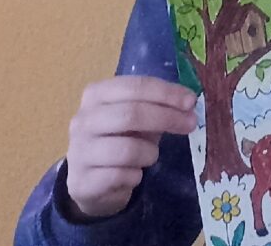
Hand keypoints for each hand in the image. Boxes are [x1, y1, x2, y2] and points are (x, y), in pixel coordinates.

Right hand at [63, 75, 200, 219]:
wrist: (87, 183)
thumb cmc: (117, 141)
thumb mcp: (133, 119)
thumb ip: (155, 107)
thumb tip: (188, 103)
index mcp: (96, 95)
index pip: (134, 86)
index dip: (165, 93)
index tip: (191, 101)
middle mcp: (83, 120)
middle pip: (131, 114)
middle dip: (167, 118)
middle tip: (190, 124)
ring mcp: (80, 151)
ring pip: (128, 149)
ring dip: (149, 153)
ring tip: (150, 156)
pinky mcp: (83, 182)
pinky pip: (121, 176)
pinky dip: (136, 176)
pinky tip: (133, 175)